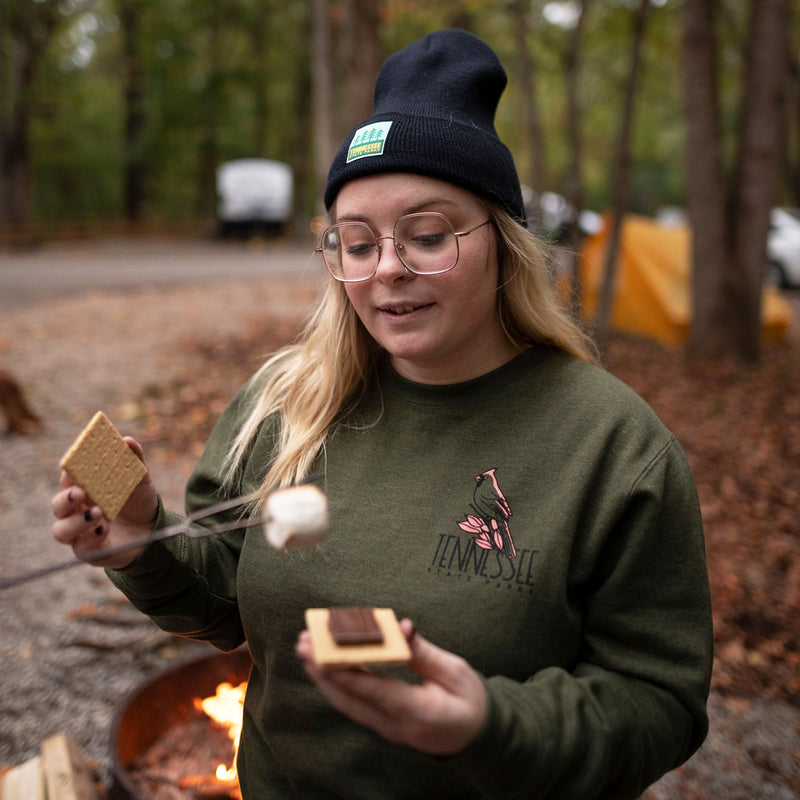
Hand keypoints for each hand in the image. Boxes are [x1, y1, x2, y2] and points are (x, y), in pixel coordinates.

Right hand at [51, 437, 158, 569]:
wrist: (152, 530)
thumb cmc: (139, 501)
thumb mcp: (140, 479)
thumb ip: (133, 459)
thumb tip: (127, 440)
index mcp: (84, 489)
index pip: (68, 480)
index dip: (69, 475)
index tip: (75, 471)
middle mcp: (76, 511)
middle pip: (58, 505)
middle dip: (66, 499)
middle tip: (81, 493)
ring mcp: (79, 532)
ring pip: (60, 530)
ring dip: (75, 522)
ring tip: (96, 513)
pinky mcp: (88, 551)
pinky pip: (80, 548)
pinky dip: (90, 538)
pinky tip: (104, 529)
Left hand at [296, 618, 486, 755]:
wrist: (478, 738)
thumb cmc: (470, 702)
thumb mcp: (456, 672)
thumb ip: (424, 653)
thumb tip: (401, 627)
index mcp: (418, 712)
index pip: (374, 691)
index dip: (346, 671)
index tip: (322, 652)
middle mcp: (396, 726)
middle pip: (351, 700)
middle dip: (323, 671)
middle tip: (303, 643)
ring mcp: (388, 729)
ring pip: (347, 704)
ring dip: (324, 677)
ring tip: (305, 649)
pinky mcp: (384, 724)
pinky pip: (354, 704)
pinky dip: (337, 683)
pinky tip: (324, 664)